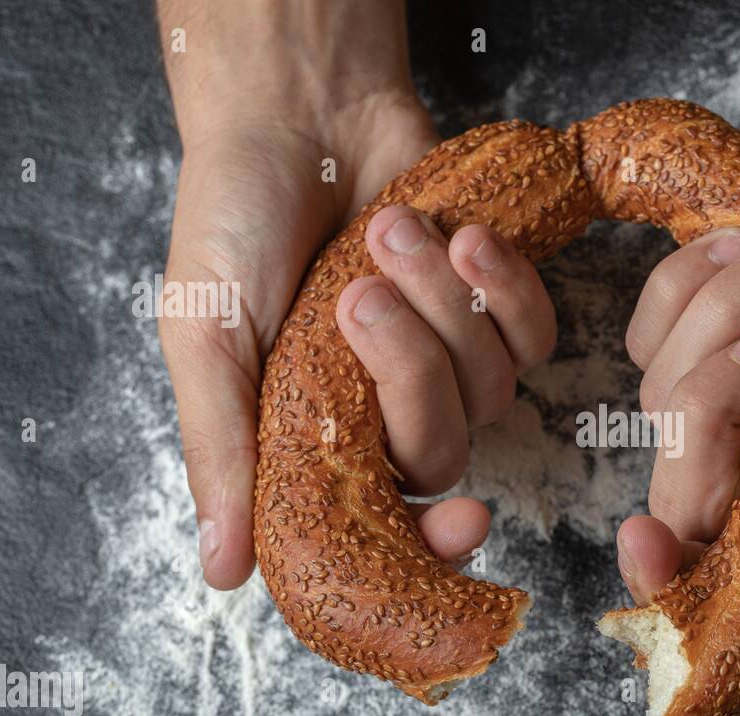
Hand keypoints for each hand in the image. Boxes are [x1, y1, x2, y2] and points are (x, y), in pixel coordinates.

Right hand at [156, 1, 551, 588]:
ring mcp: (447, 366)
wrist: (297, 119)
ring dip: (444, 305)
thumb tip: (224, 572)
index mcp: (315, 439)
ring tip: (388, 228)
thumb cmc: (236, 223)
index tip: (466, 524)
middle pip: (444, 454)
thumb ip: (221, 448)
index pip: (389, 531)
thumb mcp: (205, 336)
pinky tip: (462, 233)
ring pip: (492, 389)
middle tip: (357, 290)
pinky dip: (505, 288)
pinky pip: (534, 337)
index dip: (435, 545)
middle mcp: (385, 416)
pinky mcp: (493, 313)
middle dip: (410, 370)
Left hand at [611, 229, 739, 600]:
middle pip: (677, 486)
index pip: (726, 577)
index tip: (644, 543)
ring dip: (723, 315)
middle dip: (714, 406)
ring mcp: (722, 398)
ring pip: (658, 393)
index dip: (670, 578)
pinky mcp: (696, 332)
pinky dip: (691, 279)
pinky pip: (646, 327)